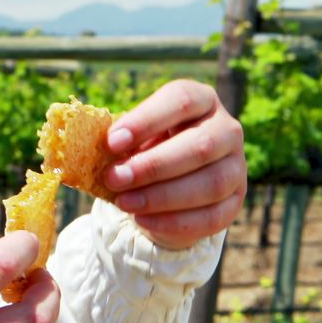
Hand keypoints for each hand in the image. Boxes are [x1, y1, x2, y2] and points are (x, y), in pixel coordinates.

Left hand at [104, 79, 246, 249]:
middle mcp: (226, 129)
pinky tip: (142, 221)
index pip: (182, 100)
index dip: (146, 120)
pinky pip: (212, 216)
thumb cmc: (143, 148)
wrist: (166, 182)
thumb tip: (84, 148)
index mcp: (201, 100)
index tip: (112, 142)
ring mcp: (237, 167)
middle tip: (113, 178)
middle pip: (200, 146)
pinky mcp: (235, 202)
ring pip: (211, 183)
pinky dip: (174, 222)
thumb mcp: (131, 137)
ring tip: (123, 203)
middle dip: (153, 166)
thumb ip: (117, 139)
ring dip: (162, 197)